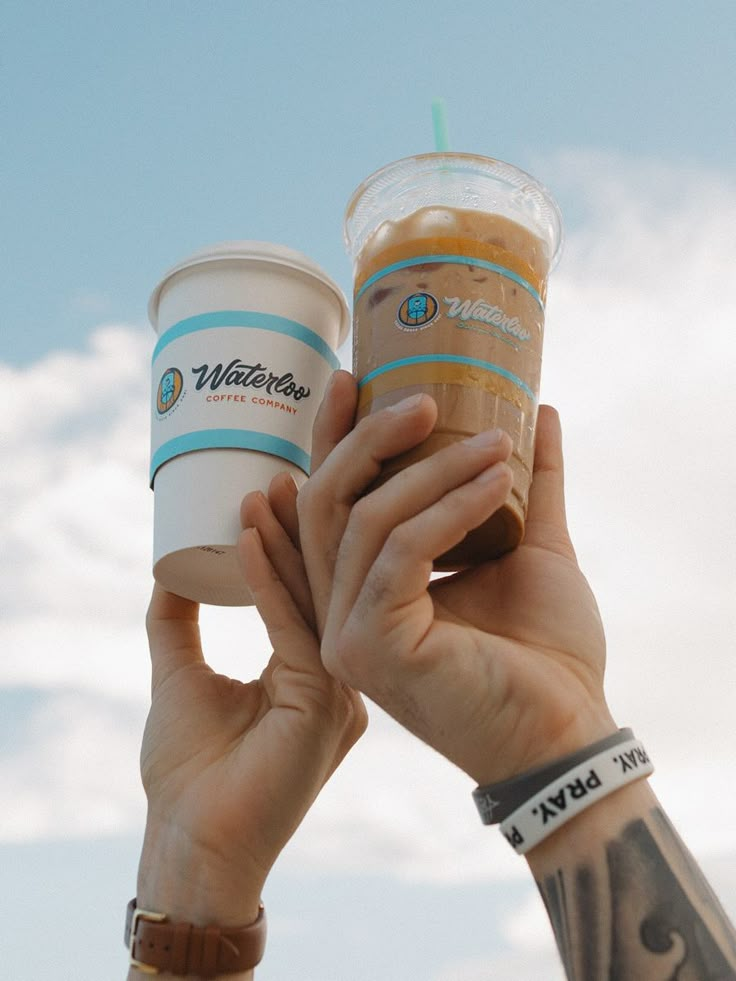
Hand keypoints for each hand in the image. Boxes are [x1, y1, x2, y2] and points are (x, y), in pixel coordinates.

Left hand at [136, 472, 365, 925]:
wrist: (195, 847)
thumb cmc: (190, 774)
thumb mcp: (180, 676)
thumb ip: (180, 623)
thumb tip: (167, 567)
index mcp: (319, 673)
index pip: (315, 588)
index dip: (299, 535)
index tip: (280, 480)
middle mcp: (342, 677)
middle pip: (328, 583)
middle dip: (310, 522)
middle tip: (287, 465)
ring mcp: (341, 692)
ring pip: (317, 597)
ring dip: (288, 537)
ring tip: (267, 484)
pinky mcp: (322, 705)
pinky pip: (292, 626)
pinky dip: (267, 576)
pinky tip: (249, 531)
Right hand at [297, 371, 616, 787]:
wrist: (567, 730)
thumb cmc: (545, 650)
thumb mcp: (530, 545)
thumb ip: (529, 482)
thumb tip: (539, 412)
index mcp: (365, 589)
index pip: (332, 503)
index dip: (334, 439)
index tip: (355, 378)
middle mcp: (341, 610)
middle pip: (329, 502)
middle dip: (368, 438)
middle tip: (423, 395)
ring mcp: (348, 631)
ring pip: (368, 518)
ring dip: (435, 468)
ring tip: (496, 442)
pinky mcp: (373, 644)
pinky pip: (402, 550)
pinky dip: (450, 507)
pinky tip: (497, 482)